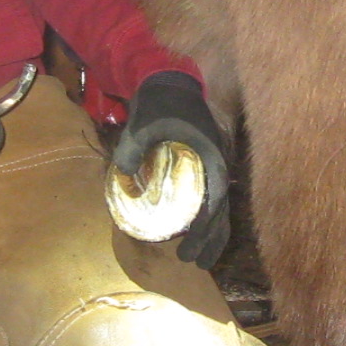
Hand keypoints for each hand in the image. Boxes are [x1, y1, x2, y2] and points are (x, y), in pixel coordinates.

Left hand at [112, 71, 230, 267]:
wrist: (171, 83)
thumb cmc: (159, 103)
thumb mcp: (142, 122)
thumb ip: (132, 146)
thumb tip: (124, 174)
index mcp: (209, 155)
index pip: (213, 200)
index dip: (204, 228)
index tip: (192, 247)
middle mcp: (217, 163)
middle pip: (220, 210)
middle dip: (210, 239)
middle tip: (194, 262)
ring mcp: (214, 164)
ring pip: (221, 207)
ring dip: (213, 234)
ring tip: (201, 259)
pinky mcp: (207, 165)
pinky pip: (213, 197)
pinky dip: (210, 219)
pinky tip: (198, 233)